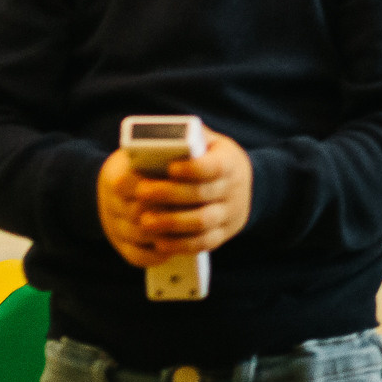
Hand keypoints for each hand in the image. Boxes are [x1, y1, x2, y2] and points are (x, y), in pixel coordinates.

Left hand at [96, 132, 254, 267]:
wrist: (240, 186)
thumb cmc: (212, 159)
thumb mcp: (209, 143)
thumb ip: (189, 139)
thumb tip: (161, 136)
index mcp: (231, 163)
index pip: (215, 166)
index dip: (193, 168)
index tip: (170, 167)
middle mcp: (234, 189)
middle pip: (202, 194)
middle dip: (170, 194)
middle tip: (142, 192)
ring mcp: (230, 214)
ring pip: (202, 221)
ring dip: (171, 223)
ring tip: (145, 221)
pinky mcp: (223, 235)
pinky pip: (202, 243)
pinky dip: (180, 244)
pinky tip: (159, 242)